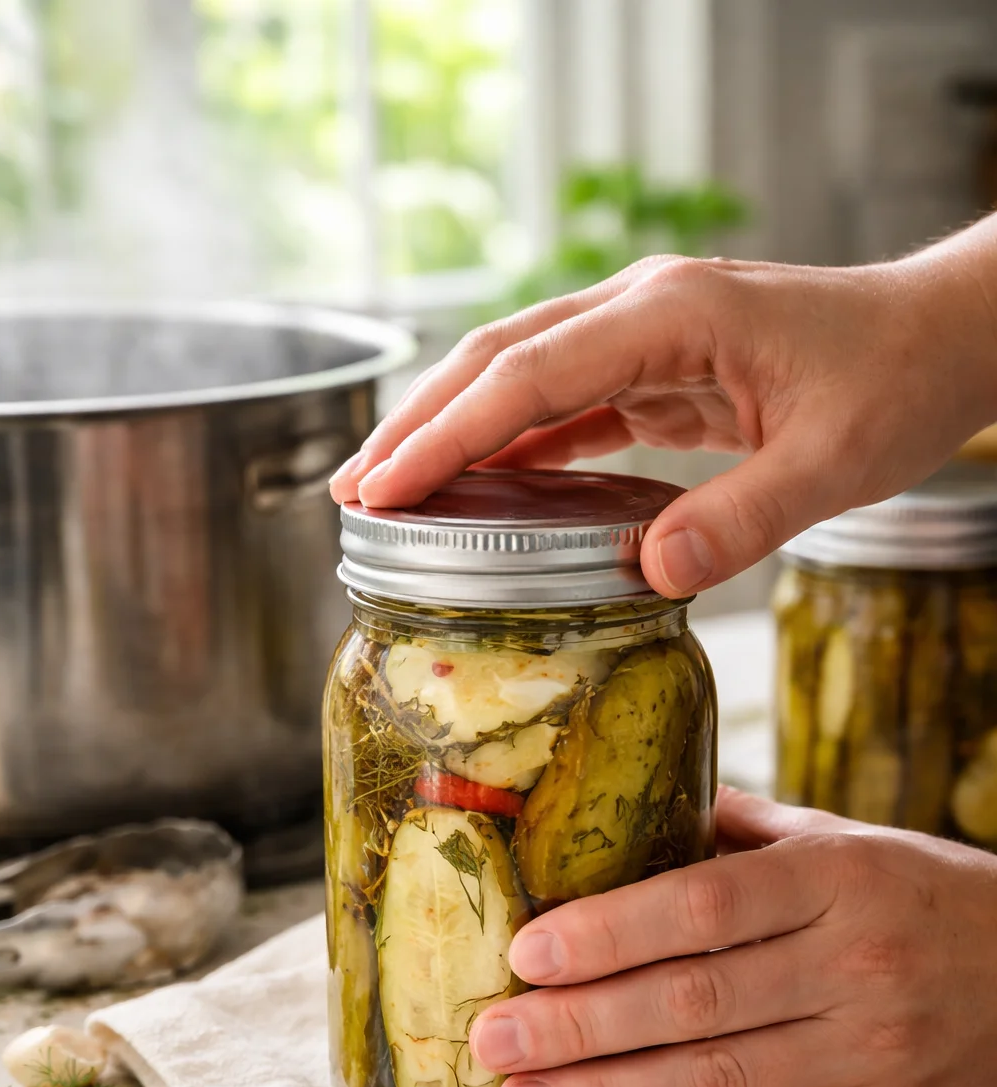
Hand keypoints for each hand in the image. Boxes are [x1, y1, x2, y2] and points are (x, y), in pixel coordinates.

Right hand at [330, 218, 996, 595]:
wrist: (941, 336)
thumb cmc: (898, 380)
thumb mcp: (835, 461)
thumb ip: (743, 516)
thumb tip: (649, 575)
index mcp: (673, 313)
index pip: (528, 373)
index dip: (446, 432)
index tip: (382, 487)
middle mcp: (644, 308)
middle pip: (499, 358)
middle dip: (419, 423)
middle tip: (352, 492)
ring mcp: (646, 331)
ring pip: (522, 373)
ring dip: (454, 428)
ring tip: (390, 490)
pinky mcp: (658, 365)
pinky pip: (567, 401)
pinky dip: (516, 441)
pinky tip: (483, 485)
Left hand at [468, 787, 996, 1086]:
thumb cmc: (924, 898)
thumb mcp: (848, 841)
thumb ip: (740, 834)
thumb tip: (625, 821)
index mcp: (842, 880)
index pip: (708, 908)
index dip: (610, 933)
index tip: (528, 952)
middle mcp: (855, 968)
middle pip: (695, 1003)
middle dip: (579, 1025)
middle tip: (493, 1037)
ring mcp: (868, 1057)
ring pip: (718, 1085)